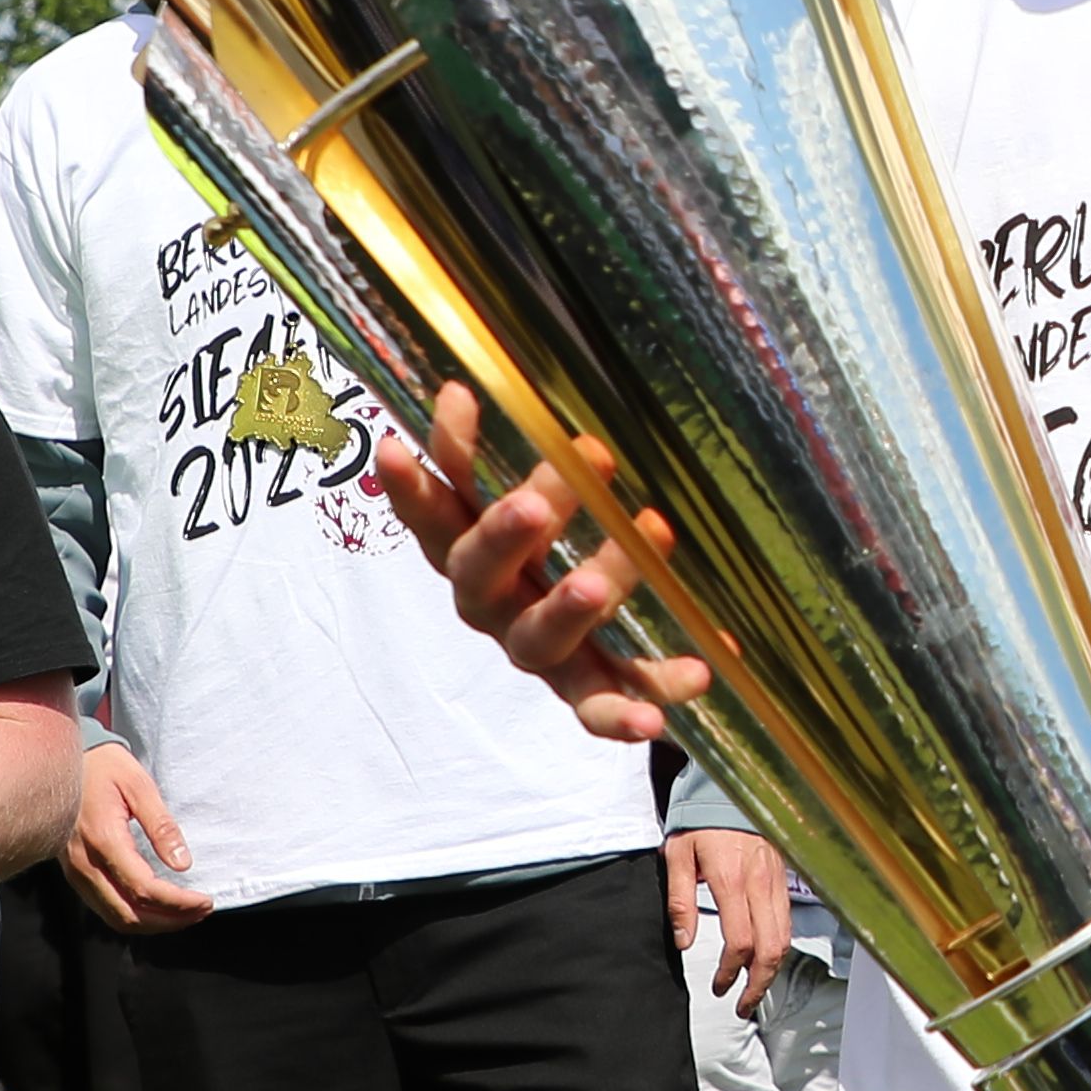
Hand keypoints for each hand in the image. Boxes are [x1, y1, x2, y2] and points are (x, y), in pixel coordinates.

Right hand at [64, 741, 212, 931]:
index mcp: (103, 840)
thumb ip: (161, 826)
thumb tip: (182, 863)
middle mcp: (85, 864)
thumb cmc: (103, 767)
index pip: (144, 889)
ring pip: (116, 918)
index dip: (178, 903)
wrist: (61, 761)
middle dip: (170, 921)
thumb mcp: (139, 784)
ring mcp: (76, 872)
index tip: (206, 901)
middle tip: (202, 912)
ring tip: (185, 915)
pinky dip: (135, 916)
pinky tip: (157, 907)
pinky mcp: (74, 873)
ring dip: (153, 924)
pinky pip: (105, 908)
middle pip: (130, 915)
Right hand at [376, 384, 707, 746]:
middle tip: (531, 503)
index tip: (391, 447)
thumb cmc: (534, 549)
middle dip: (503, 538)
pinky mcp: (583, 688)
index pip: (429, 517)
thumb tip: (455, 387)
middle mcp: (492, 605)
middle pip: (482, 578)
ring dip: (572, 607)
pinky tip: (699, 672)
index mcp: (465, 555)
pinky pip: (604, 702)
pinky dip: (639, 703)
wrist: (571, 645)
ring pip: (542, 637)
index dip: (410, 487)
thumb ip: (475, 455)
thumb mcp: (508, 496)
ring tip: (608, 573)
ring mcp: (535, 650)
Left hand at [671, 826, 790, 1007]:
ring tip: (753, 989)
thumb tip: (684, 942)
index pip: (740, 941)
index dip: (730, 971)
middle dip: (758, 984)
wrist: (729, 793)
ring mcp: (777, 882)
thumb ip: (679, 901)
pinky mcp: (783, 880)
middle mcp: (761, 884)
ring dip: (771, 971)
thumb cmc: (700, 823)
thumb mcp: (677, 856)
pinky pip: (787, 923)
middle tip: (742, 1004)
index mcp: (732, 880)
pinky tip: (764, 959)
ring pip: (784, 939)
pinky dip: (778, 948)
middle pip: (771, 949)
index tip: (718, 985)